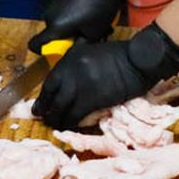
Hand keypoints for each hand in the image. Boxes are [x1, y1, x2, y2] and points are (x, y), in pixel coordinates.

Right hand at [28, 0, 128, 53]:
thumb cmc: (99, 2)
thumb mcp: (95, 30)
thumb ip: (82, 45)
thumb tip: (75, 54)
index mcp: (54, 26)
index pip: (36, 45)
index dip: (45, 53)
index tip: (62, 53)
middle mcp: (49, 16)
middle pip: (52, 36)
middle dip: (68, 40)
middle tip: (88, 38)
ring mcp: (54, 4)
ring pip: (60, 25)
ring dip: (73, 28)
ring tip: (94, 25)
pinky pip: (64, 14)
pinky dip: (74, 18)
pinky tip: (92, 13)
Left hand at [32, 24, 178, 129]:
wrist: (139, 60)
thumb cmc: (120, 56)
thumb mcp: (91, 53)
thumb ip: (77, 65)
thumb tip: (67, 83)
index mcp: (70, 58)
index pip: (50, 81)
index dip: (43, 97)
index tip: (39, 106)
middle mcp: (71, 71)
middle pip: (52, 96)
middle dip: (46, 110)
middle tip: (45, 119)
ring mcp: (80, 85)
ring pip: (61, 108)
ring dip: (57, 119)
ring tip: (57, 125)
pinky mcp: (92, 99)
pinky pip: (75, 114)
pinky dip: (71, 122)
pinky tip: (71, 125)